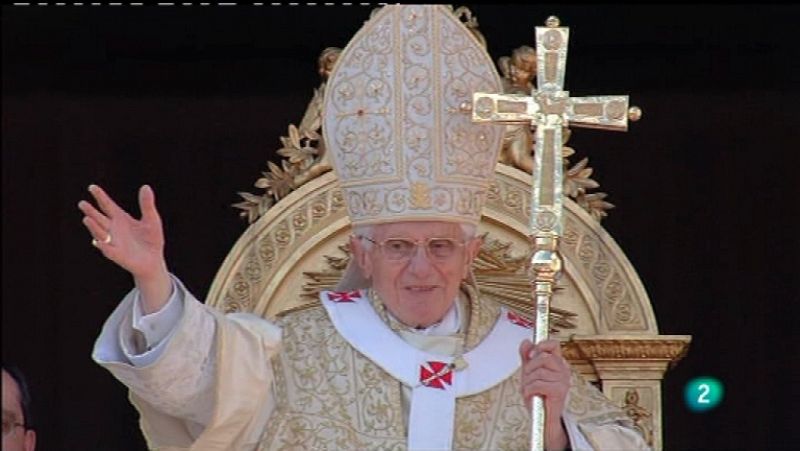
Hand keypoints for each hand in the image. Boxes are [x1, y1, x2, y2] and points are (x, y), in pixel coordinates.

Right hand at [78, 184, 170, 312]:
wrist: (154, 260)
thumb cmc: (151, 239)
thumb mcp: (151, 220)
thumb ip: (147, 205)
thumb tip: (146, 186)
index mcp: (121, 218)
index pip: (107, 205)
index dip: (100, 196)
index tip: (92, 187)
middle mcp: (113, 229)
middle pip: (99, 218)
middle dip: (91, 212)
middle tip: (83, 203)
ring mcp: (113, 242)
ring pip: (100, 233)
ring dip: (93, 227)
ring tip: (87, 219)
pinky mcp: (117, 255)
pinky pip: (108, 250)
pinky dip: (103, 245)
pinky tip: (97, 241)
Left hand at [519, 338, 570, 449]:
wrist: (542, 418)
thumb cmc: (537, 394)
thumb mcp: (529, 372)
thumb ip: (527, 357)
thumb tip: (526, 341)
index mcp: (558, 363)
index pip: (553, 344)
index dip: (540, 346)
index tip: (531, 355)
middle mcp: (564, 370)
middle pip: (543, 357)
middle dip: (530, 368)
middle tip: (528, 378)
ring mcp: (563, 381)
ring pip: (538, 372)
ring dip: (528, 382)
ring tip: (530, 390)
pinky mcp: (559, 392)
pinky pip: (538, 384)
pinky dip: (529, 390)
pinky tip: (531, 395)